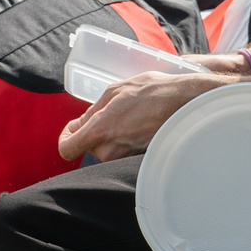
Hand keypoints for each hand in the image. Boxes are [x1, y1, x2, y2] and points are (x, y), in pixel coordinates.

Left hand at [57, 69, 231, 161]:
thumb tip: (78, 126)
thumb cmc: (151, 92)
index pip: (66, 149)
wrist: (185, 104)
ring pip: (106, 149)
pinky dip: (125, 139)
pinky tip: (139, 123)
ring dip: (111, 134)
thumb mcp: (114, 91)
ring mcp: (125, 157)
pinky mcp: (138, 159)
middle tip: (113, 111)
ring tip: (130, 115)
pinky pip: (122, 151)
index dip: (66, 138)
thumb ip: (91, 111)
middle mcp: (111, 150)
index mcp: (100, 131)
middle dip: (94, 131)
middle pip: (89, 147)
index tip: (73, 129)